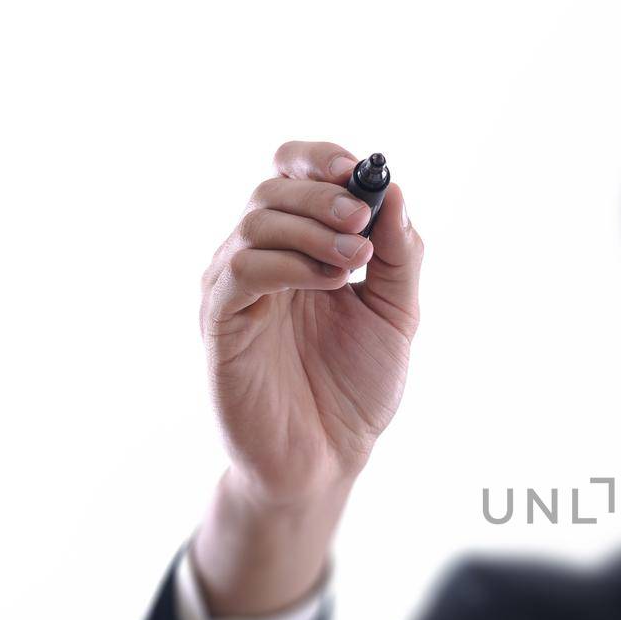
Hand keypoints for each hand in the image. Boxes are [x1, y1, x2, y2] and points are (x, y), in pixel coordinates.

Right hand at [200, 140, 424, 506]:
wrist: (326, 460)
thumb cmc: (355, 387)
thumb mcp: (396, 313)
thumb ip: (400, 255)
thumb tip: (394, 190)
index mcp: (299, 247)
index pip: (291, 172)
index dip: (320, 159)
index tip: (360, 170)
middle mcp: (261, 258)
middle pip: (272, 189)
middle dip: (323, 196)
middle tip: (362, 221)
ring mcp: (234, 289)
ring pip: (255, 223)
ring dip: (311, 230)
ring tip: (354, 262)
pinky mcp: (220, 323)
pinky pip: (241, 271)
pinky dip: (288, 265)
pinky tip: (330, 284)